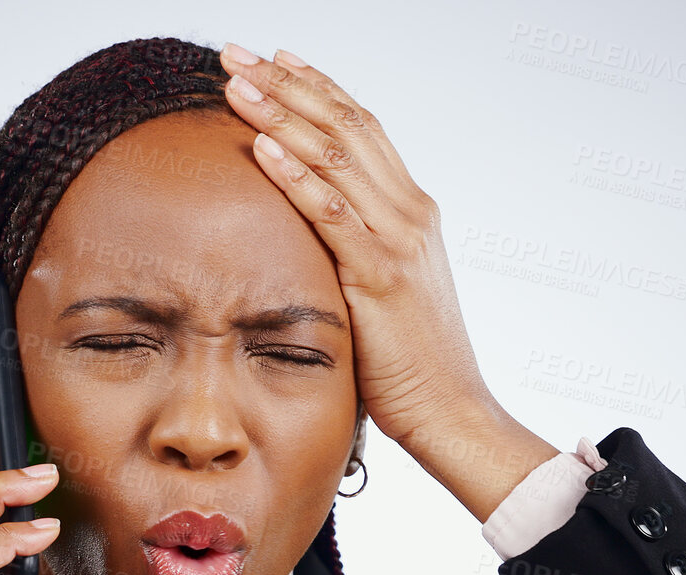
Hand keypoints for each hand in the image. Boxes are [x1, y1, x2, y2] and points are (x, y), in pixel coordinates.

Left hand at [215, 43, 492, 449]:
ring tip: (235, 85)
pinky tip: (260, 148)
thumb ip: (354, 250)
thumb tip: (308, 232)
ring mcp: (398, 240)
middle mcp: (409, 212)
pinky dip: (295, 177)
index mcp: (410, 209)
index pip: (360, 126)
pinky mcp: (381, 276)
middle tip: (234, 54)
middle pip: (344, 125)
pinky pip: (332, 214)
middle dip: (285, 84)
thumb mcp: (381, 289)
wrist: (452, 409)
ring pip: (335, 157)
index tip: (271, 58)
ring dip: (280, 115)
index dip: (315, 86)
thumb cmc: (409, 360)